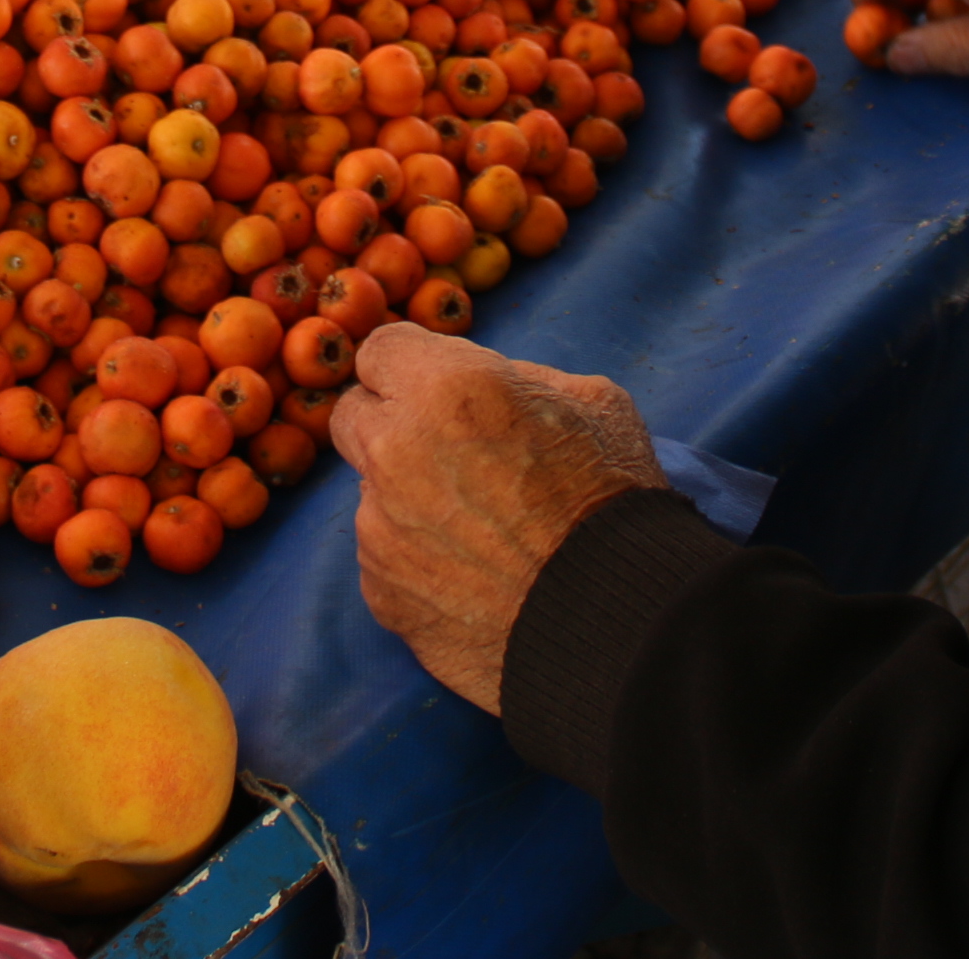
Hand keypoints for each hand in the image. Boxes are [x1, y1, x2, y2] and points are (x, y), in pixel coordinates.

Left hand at [327, 325, 666, 713]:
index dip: (411, 367)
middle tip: (448, 450)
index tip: (436, 388)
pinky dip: (416, 559)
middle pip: (353, 416)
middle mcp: (395, 449)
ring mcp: (379, 525)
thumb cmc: (613, 500)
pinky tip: (472, 574)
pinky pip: (382, 557)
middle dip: (391, 424)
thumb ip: (515, 380)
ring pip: (370, 492)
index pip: (380, 349)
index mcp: (446, 387)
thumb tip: (482, 386)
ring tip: (479, 529)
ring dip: (407, 497)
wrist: (614, 619)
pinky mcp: (380, 588)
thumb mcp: (590, 403)